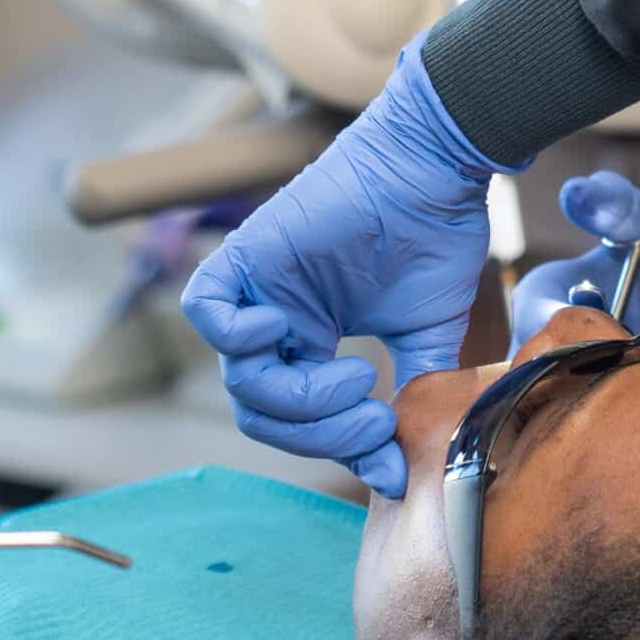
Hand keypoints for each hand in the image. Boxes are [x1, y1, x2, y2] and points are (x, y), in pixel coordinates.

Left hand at [183, 39, 508, 497]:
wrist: (435, 166)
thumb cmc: (434, 236)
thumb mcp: (424, 335)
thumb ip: (409, 396)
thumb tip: (400, 473)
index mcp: (309, 339)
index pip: (294, 419)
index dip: (337, 445)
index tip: (389, 457)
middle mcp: (277, 319)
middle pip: (260, 409)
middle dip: (318, 431)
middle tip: (374, 418)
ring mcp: (259, 288)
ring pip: (239, 375)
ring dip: (298, 397)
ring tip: (357, 377)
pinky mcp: (247, 253)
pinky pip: (204, 307)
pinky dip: (233, 333)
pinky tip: (283, 330)